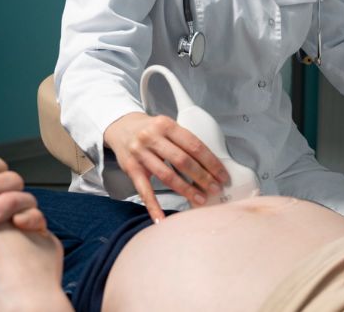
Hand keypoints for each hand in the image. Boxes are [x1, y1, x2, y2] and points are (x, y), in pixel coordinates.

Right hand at [103, 111, 229, 221]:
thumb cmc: (151, 130)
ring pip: (167, 175)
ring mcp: (140, 154)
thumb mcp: (168, 125)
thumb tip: (210, 165)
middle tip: (215, 188)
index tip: (222, 175)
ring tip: (200, 199)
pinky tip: (161, 219)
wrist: (121, 127)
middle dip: (202, 177)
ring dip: (186, 190)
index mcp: (166, 125)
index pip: (194, 145)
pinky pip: (144, 191)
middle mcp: (152, 138)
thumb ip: (185, 141)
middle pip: (182, 160)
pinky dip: (153, 207)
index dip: (210, 162)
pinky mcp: (131, 169)